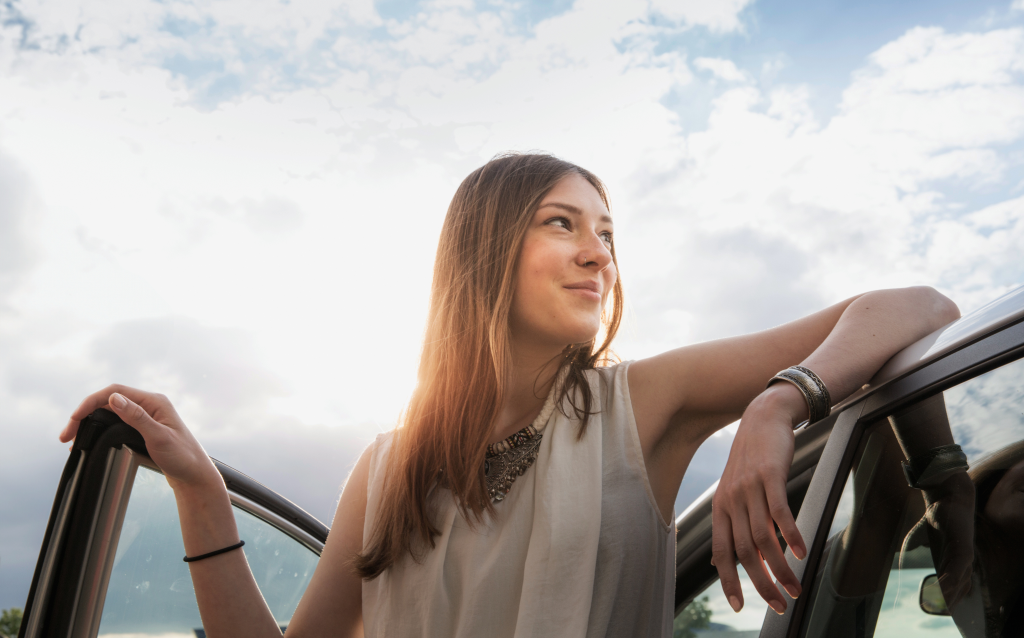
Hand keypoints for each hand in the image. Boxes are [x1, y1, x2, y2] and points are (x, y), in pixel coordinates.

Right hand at [61, 384, 219, 490]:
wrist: (194, 475)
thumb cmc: (182, 457)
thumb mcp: (158, 437)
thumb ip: (137, 417)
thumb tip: (114, 398)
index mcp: (154, 401)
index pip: (115, 392)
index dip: (90, 403)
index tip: (74, 420)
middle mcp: (149, 405)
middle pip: (109, 402)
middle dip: (85, 416)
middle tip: (67, 437)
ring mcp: (146, 417)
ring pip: (110, 413)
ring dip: (90, 423)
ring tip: (74, 441)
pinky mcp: (143, 428)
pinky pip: (115, 423)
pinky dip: (100, 430)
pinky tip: (90, 442)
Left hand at [712, 384, 806, 614]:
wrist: (763, 417)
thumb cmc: (752, 459)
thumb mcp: (735, 490)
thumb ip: (733, 523)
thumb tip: (724, 558)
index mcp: (721, 508)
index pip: (720, 552)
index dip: (729, 581)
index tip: (739, 607)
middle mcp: (731, 500)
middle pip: (744, 552)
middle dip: (762, 584)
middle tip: (780, 604)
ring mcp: (749, 488)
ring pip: (763, 538)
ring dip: (781, 568)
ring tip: (795, 587)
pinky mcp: (770, 476)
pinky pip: (780, 513)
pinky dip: (791, 536)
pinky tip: (802, 553)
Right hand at [920, 472, 974, 610]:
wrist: (947, 497)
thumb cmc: (935, 517)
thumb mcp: (919, 537)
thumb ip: (913, 549)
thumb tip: (898, 558)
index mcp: (952, 561)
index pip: (952, 586)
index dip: (945, 598)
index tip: (934, 608)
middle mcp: (962, 563)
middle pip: (957, 589)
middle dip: (946, 602)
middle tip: (933, 611)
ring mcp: (965, 557)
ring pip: (958, 583)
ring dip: (947, 596)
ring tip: (935, 607)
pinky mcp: (965, 550)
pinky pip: (958, 571)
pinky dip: (949, 582)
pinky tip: (941, 590)